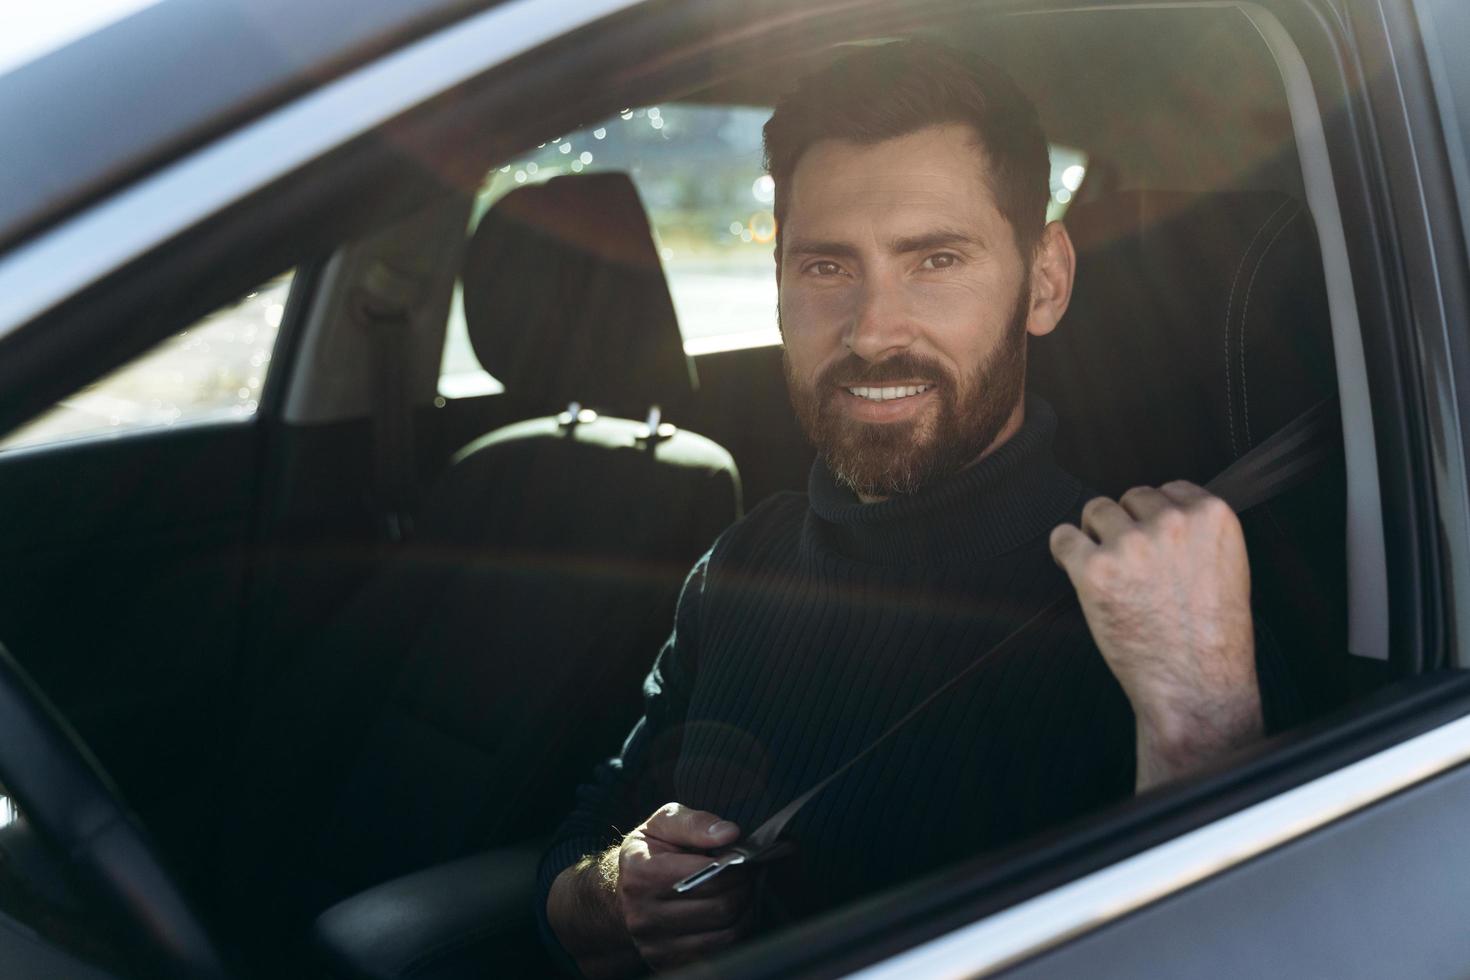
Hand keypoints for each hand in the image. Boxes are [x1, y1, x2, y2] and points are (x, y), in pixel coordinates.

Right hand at [614, 802, 753, 970]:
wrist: (623, 891)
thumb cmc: (651, 852)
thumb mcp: (664, 823)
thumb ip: (695, 823)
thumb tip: (729, 833)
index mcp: (641, 874)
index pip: (706, 875)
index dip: (734, 865)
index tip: (741, 857)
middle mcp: (643, 914)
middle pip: (719, 907)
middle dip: (743, 887)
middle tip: (747, 874)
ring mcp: (654, 944)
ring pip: (724, 934)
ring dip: (744, 912)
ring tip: (741, 893)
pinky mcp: (666, 963)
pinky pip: (718, 954)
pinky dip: (734, 934)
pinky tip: (731, 916)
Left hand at [1049, 481, 1262, 789]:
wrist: (1196, 686)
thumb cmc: (1212, 637)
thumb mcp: (1228, 567)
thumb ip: (1198, 533)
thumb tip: (1160, 513)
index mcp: (1212, 517)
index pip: (1168, 490)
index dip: (1155, 516)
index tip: (1152, 539)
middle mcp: (1171, 523)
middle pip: (1129, 498)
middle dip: (1126, 525)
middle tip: (1132, 565)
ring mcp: (1130, 545)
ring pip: (1096, 511)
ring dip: (1096, 536)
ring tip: (1110, 571)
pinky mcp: (1095, 569)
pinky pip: (1063, 537)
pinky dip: (1065, 551)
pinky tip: (1076, 569)